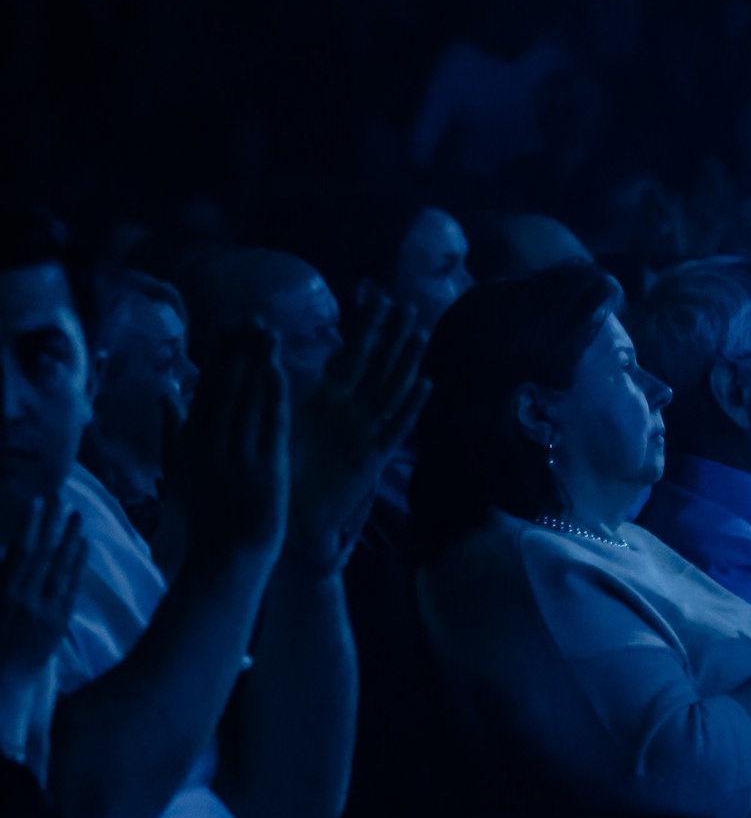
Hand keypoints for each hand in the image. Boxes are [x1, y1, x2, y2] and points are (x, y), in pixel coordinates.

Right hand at [0, 498, 84, 679]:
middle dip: (52, 524)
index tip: (37, 502)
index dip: (30, 525)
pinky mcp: (61, 621)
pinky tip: (84, 545)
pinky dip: (78, 564)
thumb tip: (7, 548)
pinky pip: (72, 587)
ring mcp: (47, 611)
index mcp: (2, 593)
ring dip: (70, 538)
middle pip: (44, 554)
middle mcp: (26, 599)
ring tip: (78, 515)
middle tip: (61, 497)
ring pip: (62, 568)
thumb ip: (2, 574)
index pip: (20, 552)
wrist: (0, 680)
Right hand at [172, 322, 290, 563]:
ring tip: (269, 331)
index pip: (205, 387)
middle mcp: (211, 441)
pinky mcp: (266, 466)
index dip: (220, 354)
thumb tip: (163, 391)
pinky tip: (278, 369)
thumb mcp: (178, 470)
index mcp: (189, 439)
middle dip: (239, 348)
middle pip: (226, 385)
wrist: (228, 554)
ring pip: (248, 397)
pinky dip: (272, 394)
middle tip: (254, 316)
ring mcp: (238, 453)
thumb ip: (171, 429)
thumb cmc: (205, 514)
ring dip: (258, 361)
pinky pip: (270, 423)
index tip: (232, 326)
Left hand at [286, 282, 429, 570]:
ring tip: (420, 330)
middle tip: (403, 300)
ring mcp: (365, 435)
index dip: (359, 325)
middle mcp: (351, 415)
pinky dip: (410, 407)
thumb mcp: (268, 424)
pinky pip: (395, 429)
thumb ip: (269, 391)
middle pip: (376, 366)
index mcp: (326, 403)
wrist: (288, 524)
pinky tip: (425, 382)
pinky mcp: (371, 459)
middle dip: (390, 334)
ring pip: (391, 390)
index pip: (347, 354)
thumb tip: (259, 353)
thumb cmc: (277, 477)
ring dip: (406, 361)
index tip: (368, 292)